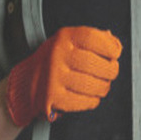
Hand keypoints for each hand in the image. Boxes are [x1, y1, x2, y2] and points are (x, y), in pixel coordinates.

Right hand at [5, 26, 121, 126]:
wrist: (25, 82)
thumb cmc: (55, 60)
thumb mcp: (70, 41)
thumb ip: (94, 39)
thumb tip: (115, 44)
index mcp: (64, 37)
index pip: (92, 38)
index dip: (109, 47)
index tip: (115, 53)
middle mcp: (57, 55)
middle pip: (94, 63)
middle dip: (110, 70)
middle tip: (111, 72)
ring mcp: (53, 77)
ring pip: (91, 85)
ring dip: (103, 87)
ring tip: (102, 86)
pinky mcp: (52, 97)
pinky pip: (83, 101)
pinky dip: (92, 100)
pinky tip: (91, 96)